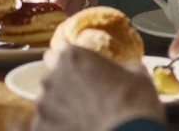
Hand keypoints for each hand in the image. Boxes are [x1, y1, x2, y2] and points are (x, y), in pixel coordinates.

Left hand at [33, 46, 164, 130]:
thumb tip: (125, 69)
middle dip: (65, 87)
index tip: (83, 74)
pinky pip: (46, 126)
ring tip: (82, 120)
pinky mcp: (41, 129)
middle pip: (51, 78)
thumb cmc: (134, 103)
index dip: (72, 65)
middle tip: (86, 99)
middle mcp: (51, 77)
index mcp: (70, 56)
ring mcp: (44, 106)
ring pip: (48, 104)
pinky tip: (77, 130)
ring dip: (60, 109)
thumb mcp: (137, 74)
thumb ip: (122, 67)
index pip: (60, 54)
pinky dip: (58, 127)